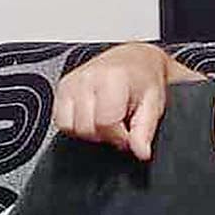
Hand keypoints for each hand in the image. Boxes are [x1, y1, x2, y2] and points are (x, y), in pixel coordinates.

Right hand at [53, 42, 171, 160]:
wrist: (134, 61)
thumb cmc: (145, 80)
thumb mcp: (153, 105)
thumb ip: (145, 131)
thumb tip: (141, 153)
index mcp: (112, 80)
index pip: (105, 124)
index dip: (119, 137)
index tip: (129, 134)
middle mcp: (86, 78)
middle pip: (85, 128)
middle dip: (105, 135)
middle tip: (120, 125)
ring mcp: (70, 82)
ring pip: (69, 126)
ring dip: (90, 130)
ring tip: (107, 120)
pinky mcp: (61, 87)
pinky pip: (61, 120)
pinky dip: (77, 125)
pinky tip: (94, 116)